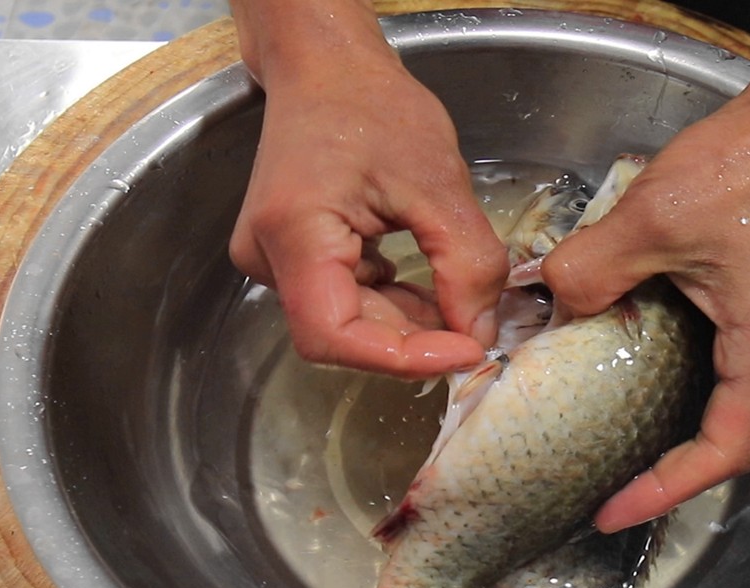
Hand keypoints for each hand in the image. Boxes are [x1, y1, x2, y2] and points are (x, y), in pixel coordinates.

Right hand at [229, 5, 507, 377]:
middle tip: (476, 330)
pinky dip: (393, 302)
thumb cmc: (372, 106)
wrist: (328, 68)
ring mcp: (275, 258)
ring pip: (347, 322)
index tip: (466, 352)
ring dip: (408, 322)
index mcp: (294, 233)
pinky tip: (430, 287)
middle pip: (343, 334)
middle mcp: (268, 256)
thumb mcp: (438, 181)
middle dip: (415, 340)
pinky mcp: (293, 256)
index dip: (402, 358)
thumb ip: (466, 263)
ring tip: (459, 301)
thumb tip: (480, 334)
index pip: (335, 335)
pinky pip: (345, 300)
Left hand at [542, 91, 749, 532]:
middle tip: (603, 490)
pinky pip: (710, 361)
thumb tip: (548, 300)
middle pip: (723, 438)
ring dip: (666, 428)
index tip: (613, 509)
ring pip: (714, 400)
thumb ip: (591, 270)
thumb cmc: (743, 168)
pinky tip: (622, 365)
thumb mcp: (652, 221)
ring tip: (609, 444)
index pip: (722, 450)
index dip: (667, 490)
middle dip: (664, 471)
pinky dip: (669, 382)